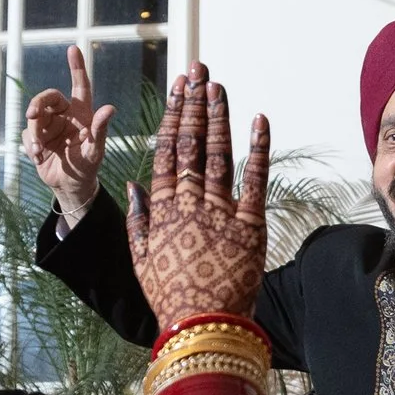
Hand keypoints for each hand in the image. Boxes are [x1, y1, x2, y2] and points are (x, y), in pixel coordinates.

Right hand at [20, 44, 117, 223]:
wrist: (70, 186)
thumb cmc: (88, 167)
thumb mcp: (95, 151)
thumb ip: (100, 130)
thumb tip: (110, 108)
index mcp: (82, 113)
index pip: (80, 85)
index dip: (77, 67)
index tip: (73, 49)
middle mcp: (64, 115)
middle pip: (48, 97)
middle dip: (37, 103)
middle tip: (31, 114)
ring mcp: (48, 125)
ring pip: (33, 117)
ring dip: (34, 133)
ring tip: (38, 151)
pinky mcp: (36, 138)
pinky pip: (27, 134)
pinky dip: (30, 146)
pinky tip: (38, 157)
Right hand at [126, 63, 267, 326]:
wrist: (203, 325)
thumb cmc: (171, 295)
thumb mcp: (140, 258)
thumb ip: (138, 218)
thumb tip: (134, 183)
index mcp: (162, 208)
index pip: (167, 150)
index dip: (174, 114)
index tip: (178, 87)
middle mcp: (189, 203)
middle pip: (190, 143)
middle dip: (195, 103)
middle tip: (198, 70)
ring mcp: (219, 212)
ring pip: (217, 154)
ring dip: (219, 116)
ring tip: (218, 85)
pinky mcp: (249, 225)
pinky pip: (255, 180)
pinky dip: (257, 148)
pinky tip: (259, 119)